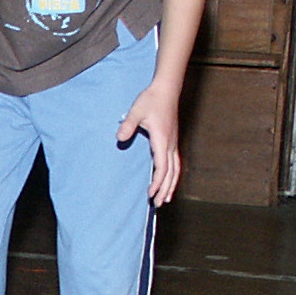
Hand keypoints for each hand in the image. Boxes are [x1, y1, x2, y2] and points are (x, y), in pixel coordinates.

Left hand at [117, 83, 180, 205]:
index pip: (162, 167)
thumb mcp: (136, 111)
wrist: (166, 89)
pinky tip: (169, 180)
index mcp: (163, 140)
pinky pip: (175, 162)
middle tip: (159, 204)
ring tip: (166, 198)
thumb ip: (128, 125)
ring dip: (171, 185)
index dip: (157, 182)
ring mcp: (174, 143)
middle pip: (171, 173)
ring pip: (176, 169)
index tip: (151, 193)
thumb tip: (119, 137)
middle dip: (165, 189)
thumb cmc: (151, 100)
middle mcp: (171, 144)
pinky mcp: (173, 140)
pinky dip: (173, 175)